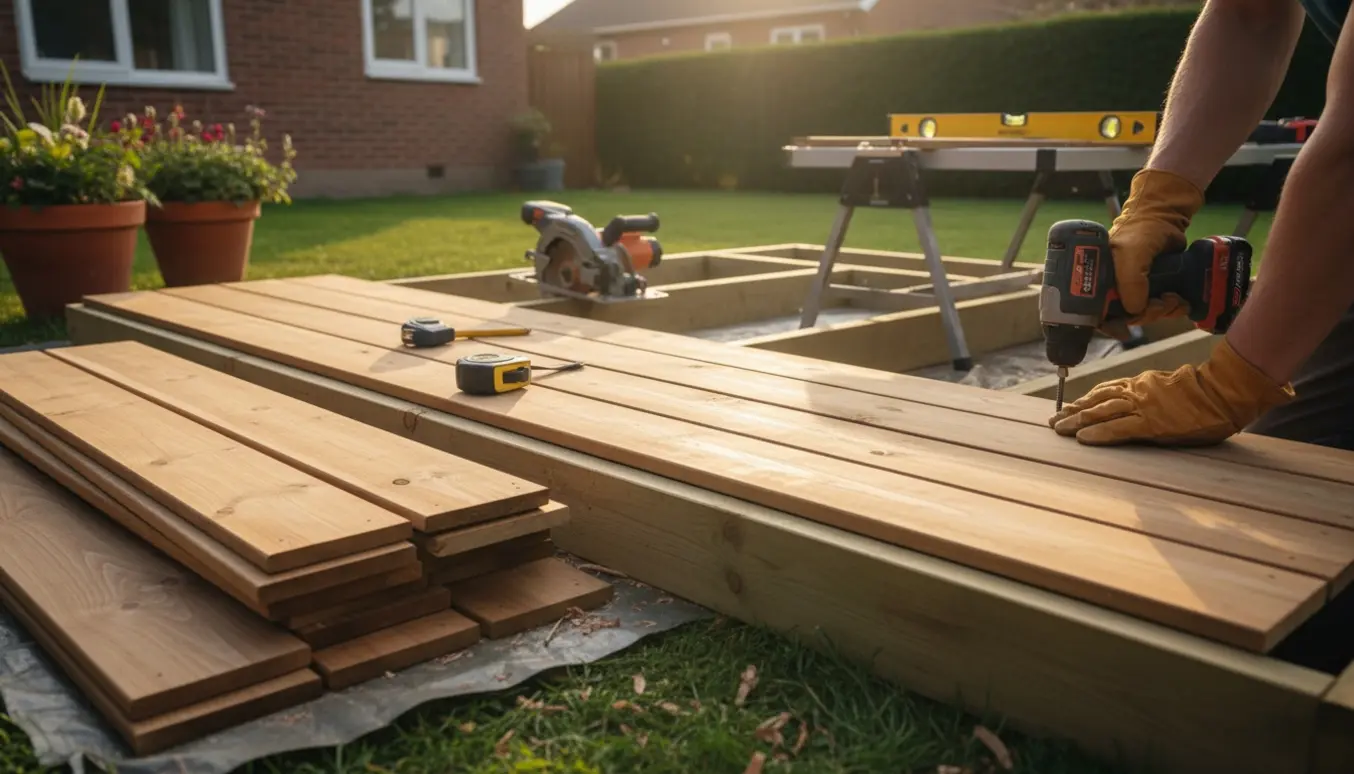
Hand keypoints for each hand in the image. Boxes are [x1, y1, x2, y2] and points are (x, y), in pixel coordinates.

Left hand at [1049, 337, 1294, 445]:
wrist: (1225, 390)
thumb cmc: (1206, 391)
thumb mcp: (1173, 386)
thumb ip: (1155, 391)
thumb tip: (1145, 398)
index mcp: (1143, 383)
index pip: (1107, 390)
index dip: (1086, 399)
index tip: (1070, 406)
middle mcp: (1137, 392)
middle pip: (1097, 402)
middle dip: (1073, 412)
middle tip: (1054, 420)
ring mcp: (1143, 407)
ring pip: (1101, 413)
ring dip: (1076, 422)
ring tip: (1059, 429)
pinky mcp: (1151, 424)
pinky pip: (1118, 429)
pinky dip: (1098, 434)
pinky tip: (1082, 439)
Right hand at [1100, 168, 1205, 336]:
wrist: (1165, 217)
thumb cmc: (1139, 232)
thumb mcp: (1129, 255)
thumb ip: (1129, 282)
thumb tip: (1135, 310)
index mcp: (1098, 283)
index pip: (1097, 315)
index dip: (1112, 324)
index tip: (1128, 326)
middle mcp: (1113, 289)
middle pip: (1126, 318)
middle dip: (1147, 314)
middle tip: (1162, 302)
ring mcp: (1135, 289)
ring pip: (1145, 314)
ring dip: (1163, 312)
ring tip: (1174, 299)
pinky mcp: (1154, 288)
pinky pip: (1160, 308)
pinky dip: (1172, 309)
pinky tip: (1180, 302)